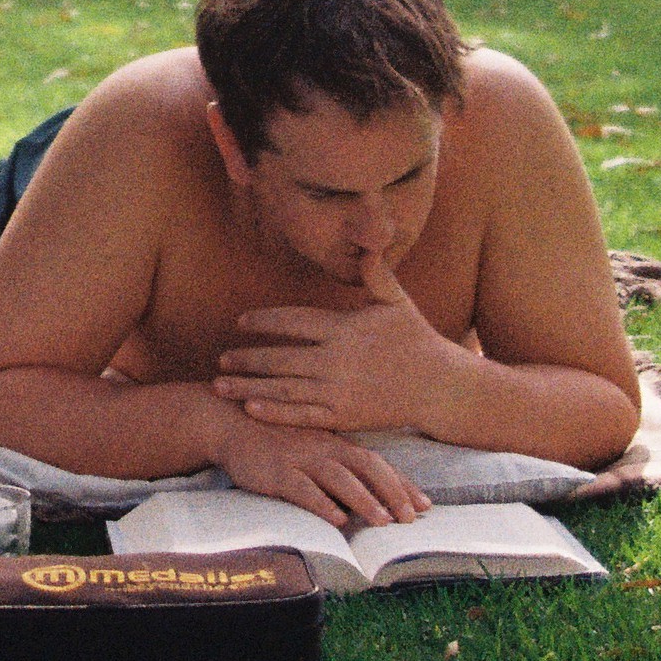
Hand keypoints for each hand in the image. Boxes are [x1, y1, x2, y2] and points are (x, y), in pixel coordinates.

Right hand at [209, 414, 429, 528]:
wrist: (228, 421)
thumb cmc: (273, 436)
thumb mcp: (311, 442)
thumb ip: (338, 461)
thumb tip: (368, 492)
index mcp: (335, 440)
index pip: (377, 462)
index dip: (403, 484)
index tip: (425, 505)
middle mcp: (324, 446)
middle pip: (367, 466)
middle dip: (393, 492)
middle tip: (412, 518)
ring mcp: (300, 457)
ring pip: (339, 477)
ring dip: (365, 500)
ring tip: (384, 522)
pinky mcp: (276, 470)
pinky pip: (302, 488)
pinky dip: (322, 503)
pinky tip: (337, 519)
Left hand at [215, 253, 453, 436]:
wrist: (441, 387)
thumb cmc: (417, 340)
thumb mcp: (397, 302)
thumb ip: (376, 274)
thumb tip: (367, 243)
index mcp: (345, 329)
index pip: (293, 321)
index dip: (264, 321)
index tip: (241, 322)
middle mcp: (337, 361)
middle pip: (280, 358)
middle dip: (246, 358)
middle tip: (221, 357)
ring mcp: (339, 391)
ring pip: (284, 389)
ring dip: (248, 387)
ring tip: (219, 386)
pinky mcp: (345, 417)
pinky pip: (302, 415)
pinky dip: (274, 413)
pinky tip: (250, 409)